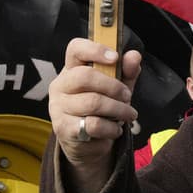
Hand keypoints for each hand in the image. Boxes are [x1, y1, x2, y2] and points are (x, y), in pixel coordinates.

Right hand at [49, 39, 141, 192]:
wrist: (87, 143)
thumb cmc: (102, 109)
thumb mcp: (116, 88)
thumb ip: (125, 72)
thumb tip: (134, 56)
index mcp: (71, 69)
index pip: (75, 49)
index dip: (95, 49)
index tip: (115, 57)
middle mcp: (60, 86)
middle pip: (85, 76)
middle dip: (114, 86)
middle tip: (128, 96)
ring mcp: (58, 107)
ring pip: (93, 102)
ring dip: (118, 110)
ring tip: (128, 115)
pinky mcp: (63, 128)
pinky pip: (93, 125)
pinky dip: (111, 128)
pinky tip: (116, 129)